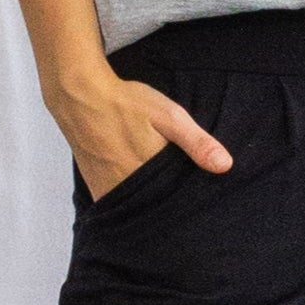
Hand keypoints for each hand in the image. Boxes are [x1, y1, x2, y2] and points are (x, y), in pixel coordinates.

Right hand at [62, 76, 231, 201]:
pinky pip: (118, 204)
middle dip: (171, 208)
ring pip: (137, 209)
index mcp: (149, 174)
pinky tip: (140, 193)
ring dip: (150, 207)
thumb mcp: (169, 116)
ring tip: (164, 200)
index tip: (202, 204)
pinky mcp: (96, 186)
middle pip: (157, 209)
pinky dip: (130, 203)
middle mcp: (127, 188)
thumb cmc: (126, 103)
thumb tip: (225, 166)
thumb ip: (196, 142)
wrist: (79, 96)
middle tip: (184, 204)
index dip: (190, 204)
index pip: (177, 202)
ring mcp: (109, 189)